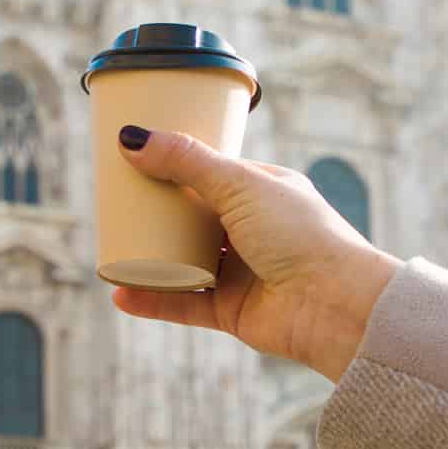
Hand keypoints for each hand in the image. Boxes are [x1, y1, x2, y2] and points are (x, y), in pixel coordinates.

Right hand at [109, 126, 400, 382]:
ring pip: (185, 261)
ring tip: (111, 245)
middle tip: (115, 201)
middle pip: (194, 217)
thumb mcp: (241, 185)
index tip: (137, 157)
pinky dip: (153, 300)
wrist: (336, 305)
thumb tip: (132, 138)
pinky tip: (121, 293)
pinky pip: (184, 304)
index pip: (214, 172)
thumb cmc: (301, 234)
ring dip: (150, 256)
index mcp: (265, 191)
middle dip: (157, 211)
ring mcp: (243, 271)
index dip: (177, 164)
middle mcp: (254, 229)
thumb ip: (187, 161)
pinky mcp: (233, 310)